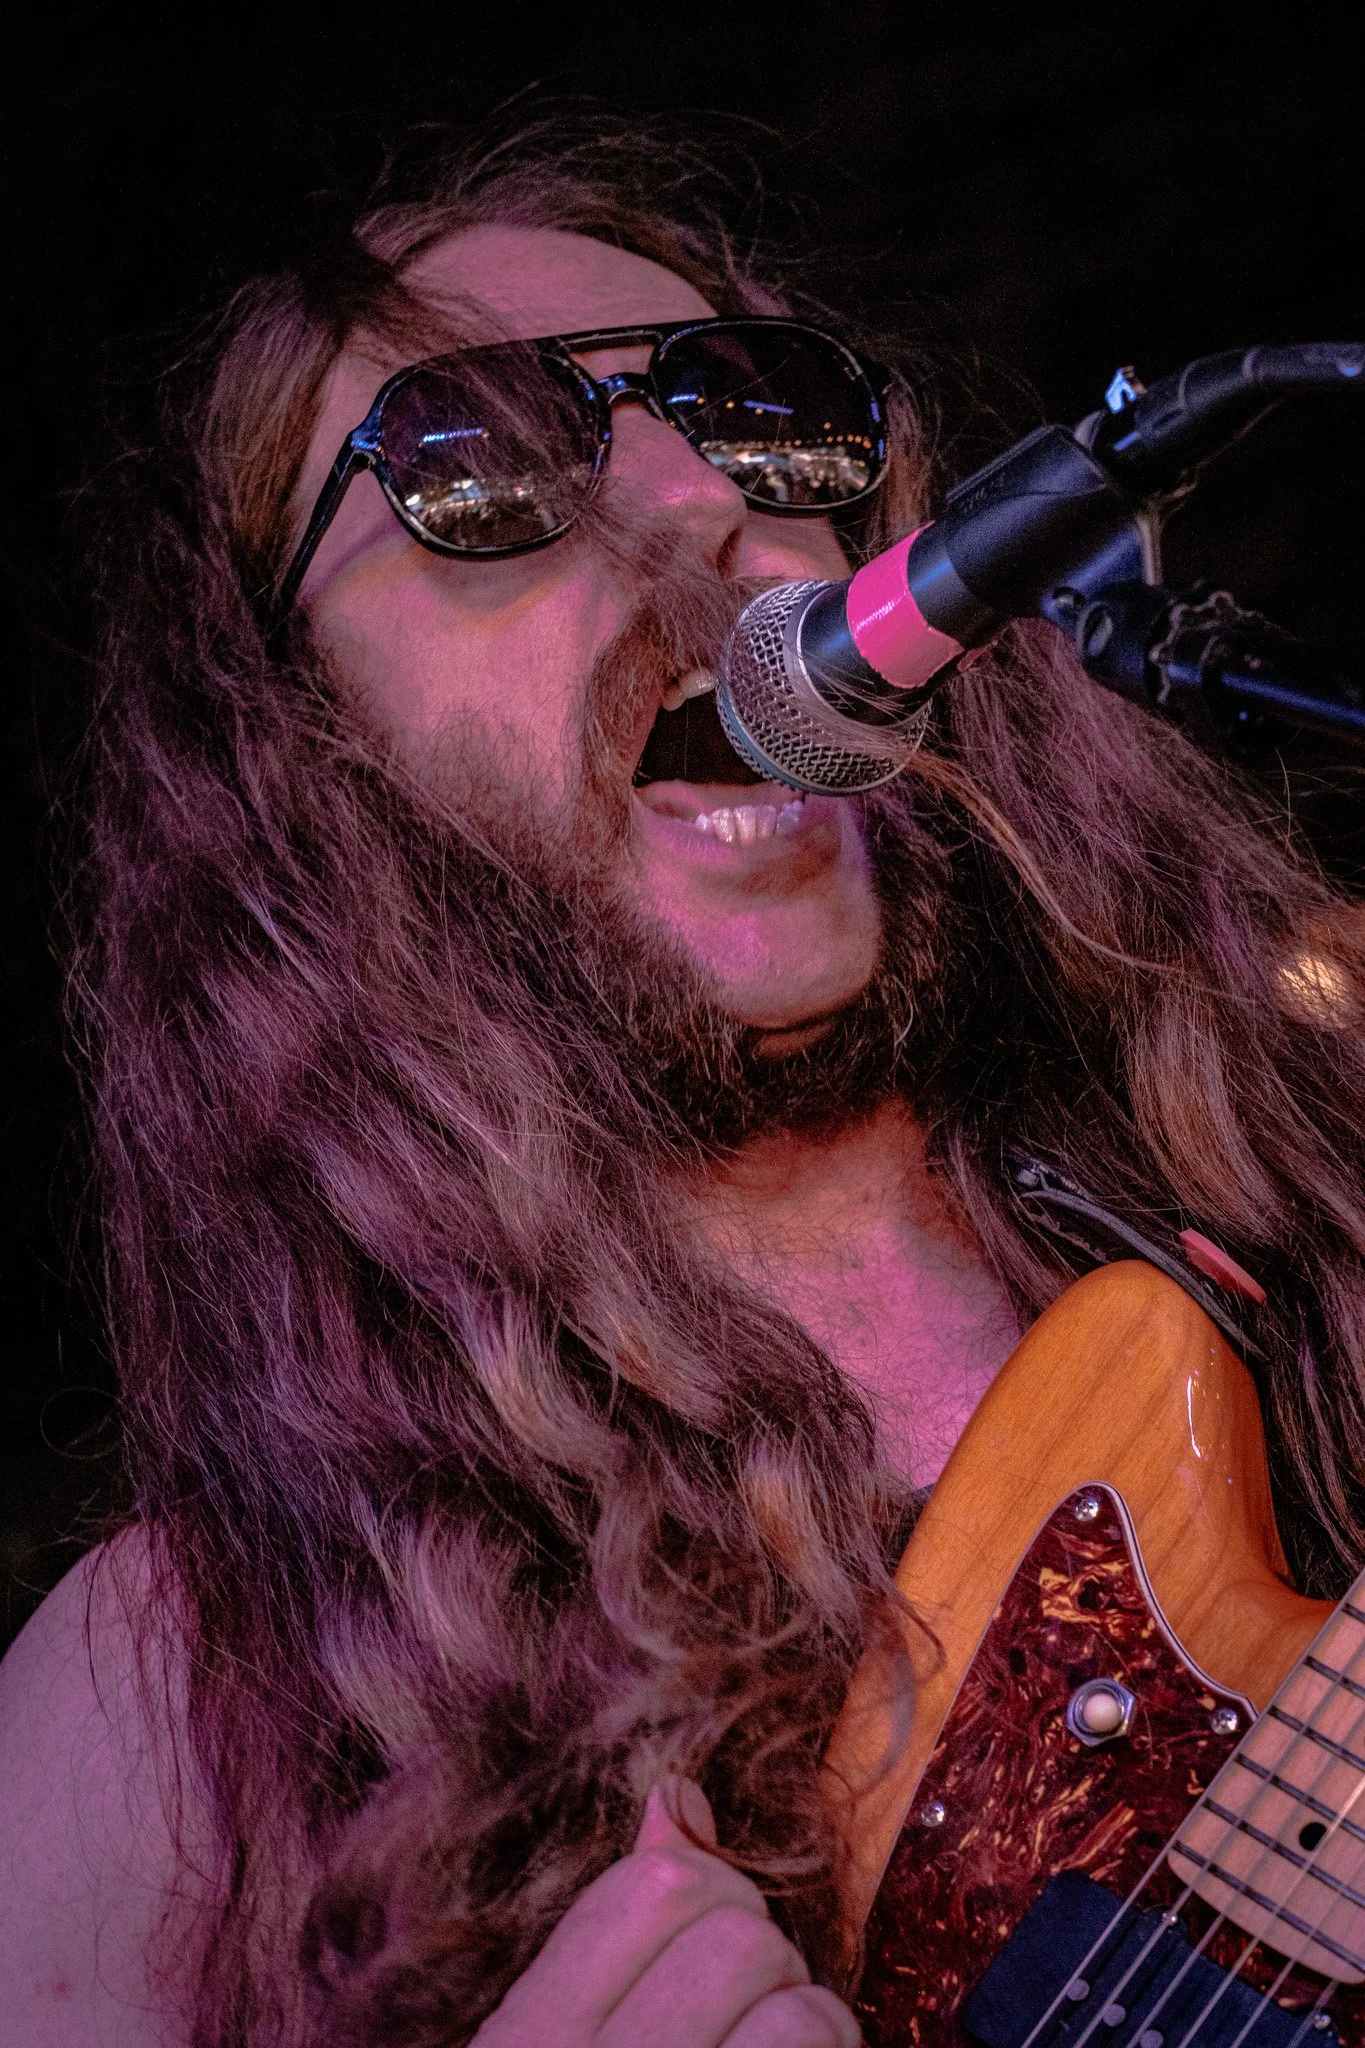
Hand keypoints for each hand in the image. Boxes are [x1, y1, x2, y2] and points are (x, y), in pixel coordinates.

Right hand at [473, 1779, 860, 2046]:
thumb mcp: (556, 2037)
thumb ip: (607, 1932)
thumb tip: (675, 1794)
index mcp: (523, 2039)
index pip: (652, 1886)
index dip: (706, 1885)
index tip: (709, 1929)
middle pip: (727, 1922)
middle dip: (758, 1952)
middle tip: (738, 2014)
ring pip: (786, 1988)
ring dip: (802, 2016)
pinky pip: (816, 2038)